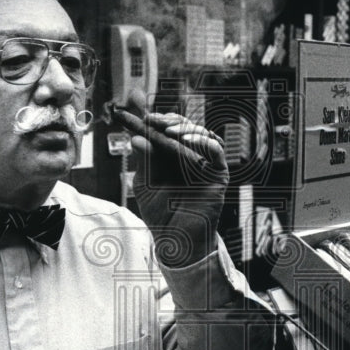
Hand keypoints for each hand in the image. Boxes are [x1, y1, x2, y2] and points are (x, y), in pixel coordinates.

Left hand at [117, 90, 228, 266]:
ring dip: (185, 127)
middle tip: (151, 118)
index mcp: (171, 154)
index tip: (131, 108)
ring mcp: (205, 164)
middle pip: (183, 127)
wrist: (175, 240)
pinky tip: (187, 140)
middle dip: (168, 119)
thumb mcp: (145, 181)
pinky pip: (216, 151)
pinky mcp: (218, 174)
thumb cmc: (160, 213)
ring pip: (201, 134)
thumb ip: (143, 157)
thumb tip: (135, 134)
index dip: (150, 116)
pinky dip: (204, 141)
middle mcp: (190, 155)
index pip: (163, 129)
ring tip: (167, 129)